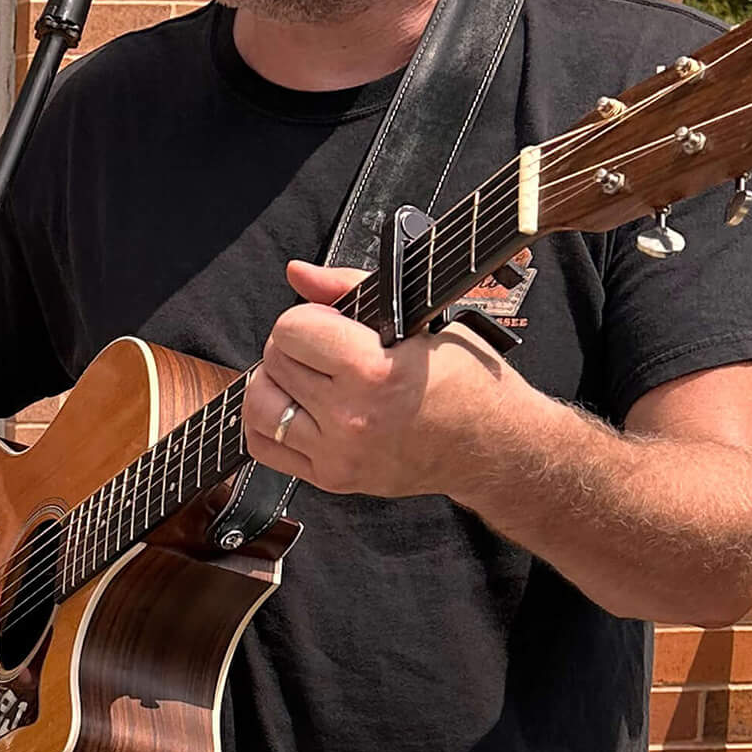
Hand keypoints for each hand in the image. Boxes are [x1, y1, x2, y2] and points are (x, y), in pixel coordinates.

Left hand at [242, 260, 516, 499]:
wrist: (493, 446)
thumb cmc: (465, 382)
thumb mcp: (420, 320)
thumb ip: (349, 290)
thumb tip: (296, 272)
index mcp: (375, 373)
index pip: (292, 329)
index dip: (309, 318)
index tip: (330, 324)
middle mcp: (352, 418)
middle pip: (274, 362)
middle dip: (293, 347)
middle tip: (323, 351)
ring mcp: (339, 454)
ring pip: (258, 405)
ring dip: (275, 383)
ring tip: (306, 378)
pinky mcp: (332, 478)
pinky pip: (263, 446)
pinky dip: (267, 423)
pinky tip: (295, 408)